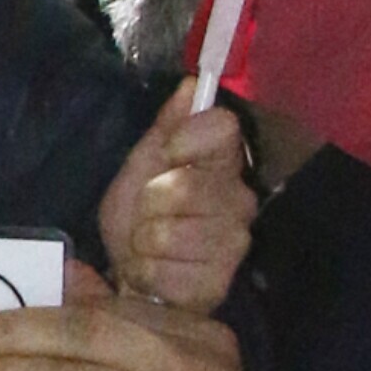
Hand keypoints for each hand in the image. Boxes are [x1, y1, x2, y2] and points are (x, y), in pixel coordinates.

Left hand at [95, 92, 255, 317]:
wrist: (131, 275)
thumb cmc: (139, 215)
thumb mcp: (142, 164)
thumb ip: (168, 126)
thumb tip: (192, 85)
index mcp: (223, 163)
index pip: (223, 127)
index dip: (185, 139)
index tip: (168, 155)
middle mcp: (240, 200)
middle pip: (184, 186)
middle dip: (148, 204)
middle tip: (149, 215)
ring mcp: (232, 245)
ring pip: (168, 233)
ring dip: (143, 243)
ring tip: (149, 247)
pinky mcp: (217, 285)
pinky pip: (166, 273)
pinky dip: (147, 274)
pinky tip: (156, 274)